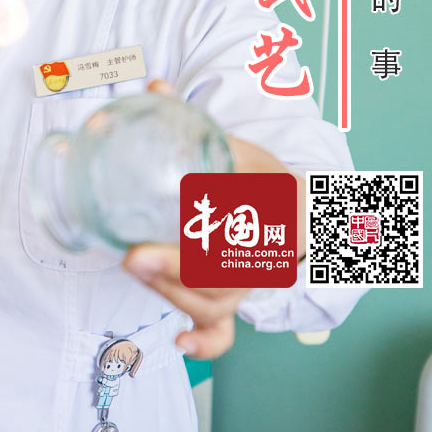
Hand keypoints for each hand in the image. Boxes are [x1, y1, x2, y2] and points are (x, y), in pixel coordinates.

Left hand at [121, 78, 299, 359]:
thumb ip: (193, 121)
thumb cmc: (260, 178)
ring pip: (217, 303)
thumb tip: (153, 87)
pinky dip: (206, 343)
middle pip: (224, 275)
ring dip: (176, 293)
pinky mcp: (231, 303)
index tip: (164, 226)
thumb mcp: (235, 146)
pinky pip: (224, 333)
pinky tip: (180, 343)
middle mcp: (263, 255)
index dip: (207, 225)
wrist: (298, 212)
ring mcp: (247, 285)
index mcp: (272, 209)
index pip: (245, 226)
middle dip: (176, 271)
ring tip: (139, 271)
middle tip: (134, 256)